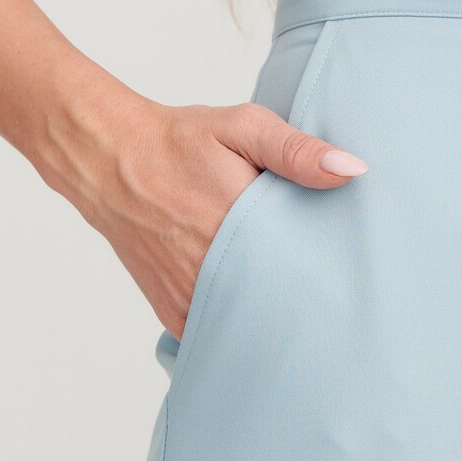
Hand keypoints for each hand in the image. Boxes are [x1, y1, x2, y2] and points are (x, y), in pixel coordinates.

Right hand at [48, 82, 368, 342]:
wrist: (109, 163)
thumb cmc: (178, 142)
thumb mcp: (242, 128)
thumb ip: (296, 150)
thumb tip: (352, 170)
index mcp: (237, 227)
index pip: (303, 269)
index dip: (327, 272)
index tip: (346, 270)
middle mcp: (212, 271)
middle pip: (279, 304)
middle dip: (304, 299)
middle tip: (327, 290)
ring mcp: (191, 299)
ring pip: (248, 325)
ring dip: (270, 315)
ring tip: (294, 302)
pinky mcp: (174, 314)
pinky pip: (218, 332)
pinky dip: (236, 324)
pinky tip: (252, 307)